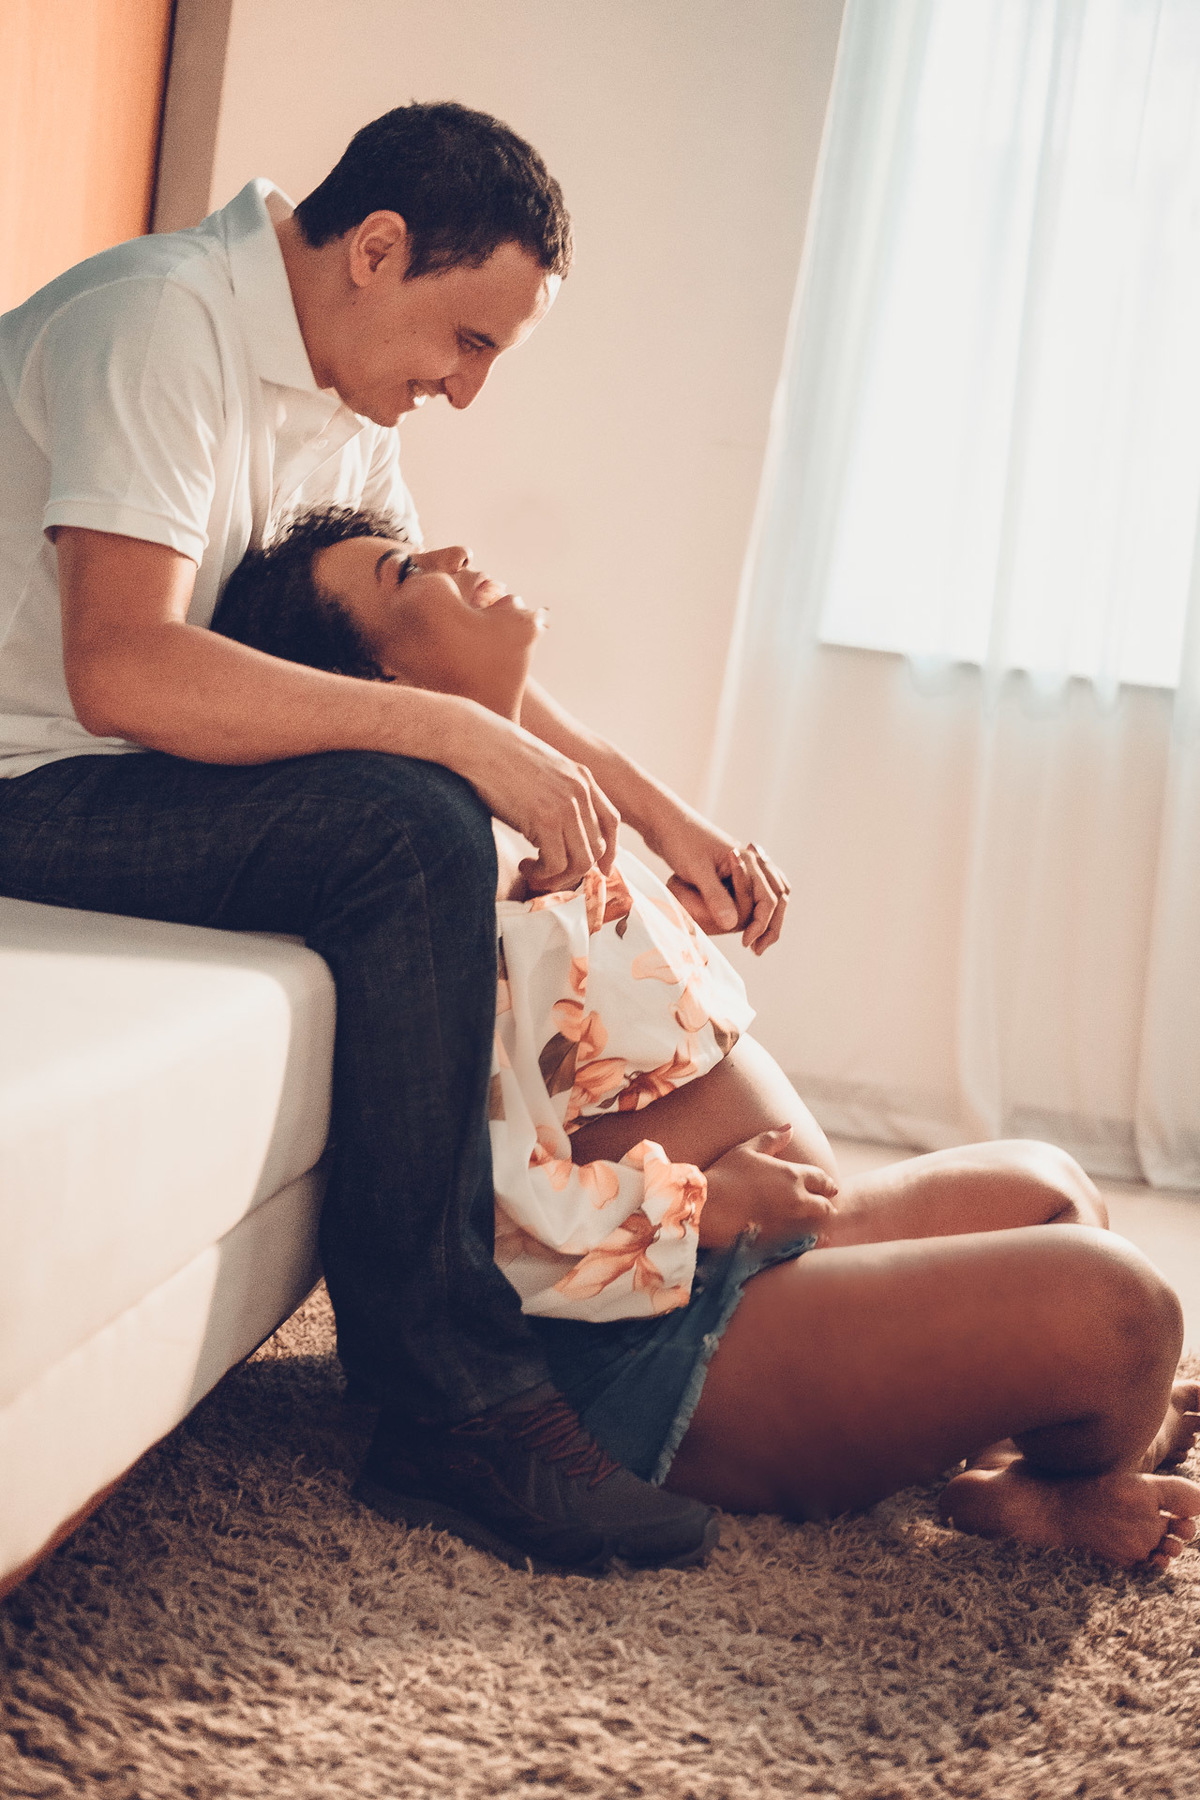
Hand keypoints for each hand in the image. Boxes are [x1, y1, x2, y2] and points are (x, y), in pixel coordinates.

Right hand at [452, 706, 619, 892]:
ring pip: (580, 862)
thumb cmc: (497, 758)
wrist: (477, 742)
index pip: (611, 822)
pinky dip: (541, 873)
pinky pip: (556, 864)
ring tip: (534, 872)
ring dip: (558, 877)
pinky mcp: (545, 819)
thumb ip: (557, 795)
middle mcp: (581, 792)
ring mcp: (566, 805)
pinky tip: (525, 865)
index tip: (599, 869)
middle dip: (576, 871)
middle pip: (597, 848)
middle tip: (550, 875)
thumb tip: (556, 831)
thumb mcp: (541, 772)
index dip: (608, 851)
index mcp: (582, 778)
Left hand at [643, 797, 790, 952]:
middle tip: (758, 950)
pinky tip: (744, 923)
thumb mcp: (696, 870)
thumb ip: (715, 896)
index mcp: (748, 860)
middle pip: (778, 896)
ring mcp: (743, 863)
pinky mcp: (731, 867)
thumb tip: (733, 925)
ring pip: (770, 892)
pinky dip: (755, 907)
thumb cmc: (679, 841)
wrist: (664, 821)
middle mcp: (751, 861)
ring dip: (767, 917)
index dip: (762, 925)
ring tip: (756, 941)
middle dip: (771, 925)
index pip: (769, 899)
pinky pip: (754, 889)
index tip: (747, 945)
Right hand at [698, 1126, 837, 1248]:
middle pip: (824, 1206)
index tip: (829, 1187)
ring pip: (816, 1226)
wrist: (708, 1207)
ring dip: (817, 1225)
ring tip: (816, 1227)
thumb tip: (790, 1128)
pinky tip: (806, 1244)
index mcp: (792, 1175)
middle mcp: (797, 1199)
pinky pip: (804, 1245)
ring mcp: (790, 1222)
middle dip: (825, 1205)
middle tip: (824, 1206)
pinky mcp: (781, 1241)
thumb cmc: (725, 1174)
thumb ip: (772, 1139)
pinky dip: (808, 1244)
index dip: (827, 1184)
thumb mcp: (747, 1150)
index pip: (821, 1179)